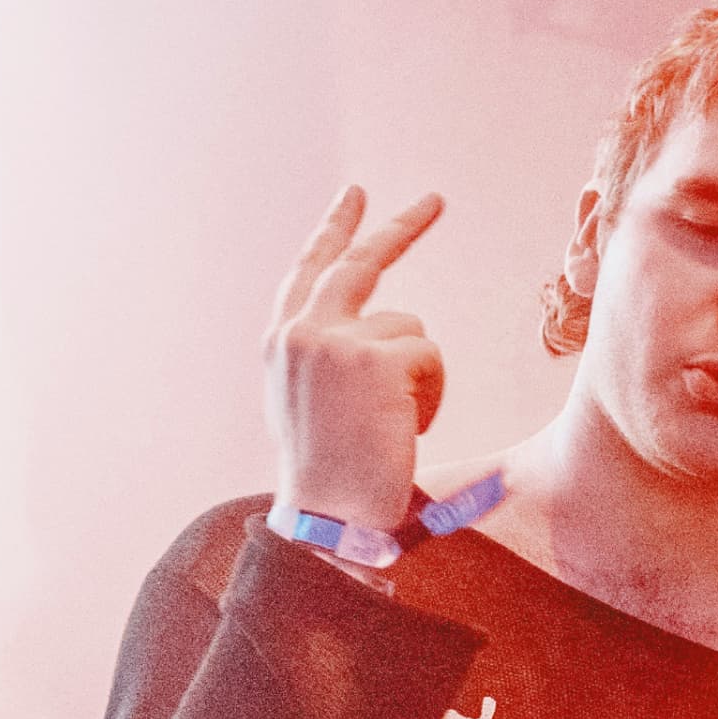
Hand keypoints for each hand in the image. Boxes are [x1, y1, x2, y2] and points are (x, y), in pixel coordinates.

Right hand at [265, 186, 448, 536]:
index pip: (309, 271)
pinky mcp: (373, 358)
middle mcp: (300, 334)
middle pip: (358, 262)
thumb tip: (368, 332)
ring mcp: (334, 341)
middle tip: (435, 199)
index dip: (334, 232)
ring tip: (394, 425)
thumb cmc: (328, 481)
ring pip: (409, 330)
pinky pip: (428, 355)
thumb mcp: (309, 406)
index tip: (354, 197)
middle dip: (400, 227)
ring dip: (418, 377)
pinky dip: (430, 393)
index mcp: (282, 345)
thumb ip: (325, 359)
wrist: (328, 521)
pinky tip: (405, 428)